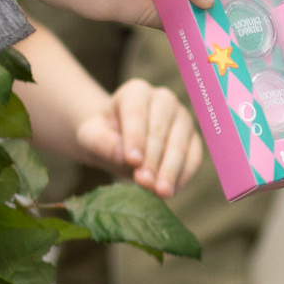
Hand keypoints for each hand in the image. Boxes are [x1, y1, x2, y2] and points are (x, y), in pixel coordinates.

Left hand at [77, 77, 203, 197]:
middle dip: (152, 159)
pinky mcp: (193, 139)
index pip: (137, 113)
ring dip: (170, 170)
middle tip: (144, 182)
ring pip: (180, 145)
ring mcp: (182, 118)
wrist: (119, 144)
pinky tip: (172, 191)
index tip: (132, 161)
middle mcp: (164, 100)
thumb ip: (101, 142)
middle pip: (160, 130)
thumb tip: (121, 155)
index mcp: (136, 92)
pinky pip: (193, 158)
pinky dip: (183, 176)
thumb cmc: (103, 137)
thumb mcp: (90, 137)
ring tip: (160, 192)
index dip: (136, 137)